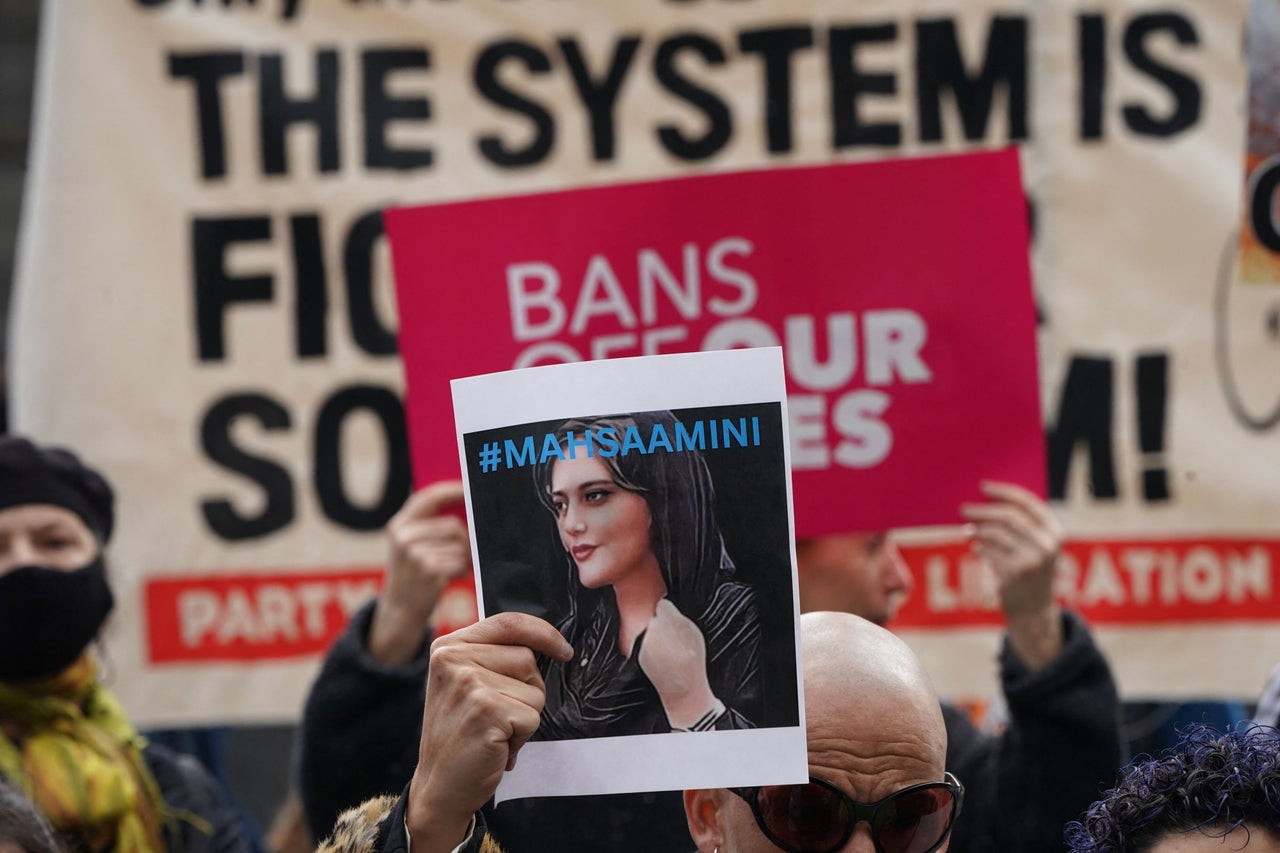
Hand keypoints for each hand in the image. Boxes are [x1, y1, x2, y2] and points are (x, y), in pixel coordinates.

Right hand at [368, 481, 470, 665]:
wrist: (400, 610)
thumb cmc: (414, 573)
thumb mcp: (410, 544)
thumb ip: (428, 523)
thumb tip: (466, 501)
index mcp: (399, 525)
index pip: (428, 498)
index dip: (451, 491)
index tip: (470, 489)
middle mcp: (404, 537)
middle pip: (453, 525)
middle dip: (464, 540)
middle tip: (462, 553)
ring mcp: (415, 554)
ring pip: (460, 545)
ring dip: (463, 558)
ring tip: (449, 568)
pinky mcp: (429, 570)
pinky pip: (460, 562)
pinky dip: (462, 570)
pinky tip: (451, 577)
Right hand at [407, 612, 572, 852]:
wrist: (440, 787)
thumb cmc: (460, 736)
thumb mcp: (466, 685)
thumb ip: (492, 657)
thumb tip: (549, 643)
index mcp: (448, 647)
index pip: (508, 622)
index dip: (543, 633)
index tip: (564, 650)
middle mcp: (454, 659)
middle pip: (527, 658)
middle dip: (527, 691)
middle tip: (499, 717)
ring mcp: (468, 683)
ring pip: (534, 689)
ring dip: (525, 716)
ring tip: (495, 732)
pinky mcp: (486, 709)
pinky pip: (532, 716)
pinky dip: (522, 737)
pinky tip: (496, 746)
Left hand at [638, 599, 717, 728]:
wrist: (683, 689)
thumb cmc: (693, 662)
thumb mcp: (695, 634)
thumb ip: (680, 618)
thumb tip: (667, 607)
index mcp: (673, 621)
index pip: (662, 605)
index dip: (667, 613)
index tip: (670, 620)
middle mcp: (657, 629)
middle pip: (654, 619)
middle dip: (661, 626)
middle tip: (672, 639)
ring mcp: (647, 642)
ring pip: (648, 632)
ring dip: (655, 638)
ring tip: (667, 651)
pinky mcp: (639, 653)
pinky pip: (643, 644)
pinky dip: (650, 649)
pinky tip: (661, 658)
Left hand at [961, 481, 1064, 668]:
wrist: (1035, 610)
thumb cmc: (1032, 572)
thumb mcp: (1037, 547)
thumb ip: (1022, 526)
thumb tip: (987, 501)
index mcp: (1055, 532)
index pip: (1027, 502)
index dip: (1003, 491)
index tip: (983, 486)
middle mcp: (1046, 544)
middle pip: (1007, 516)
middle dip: (982, 511)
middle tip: (964, 509)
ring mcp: (1031, 559)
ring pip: (994, 533)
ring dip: (977, 529)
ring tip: (967, 530)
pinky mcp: (1014, 573)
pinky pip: (988, 552)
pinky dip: (979, 547)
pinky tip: (976, 546)